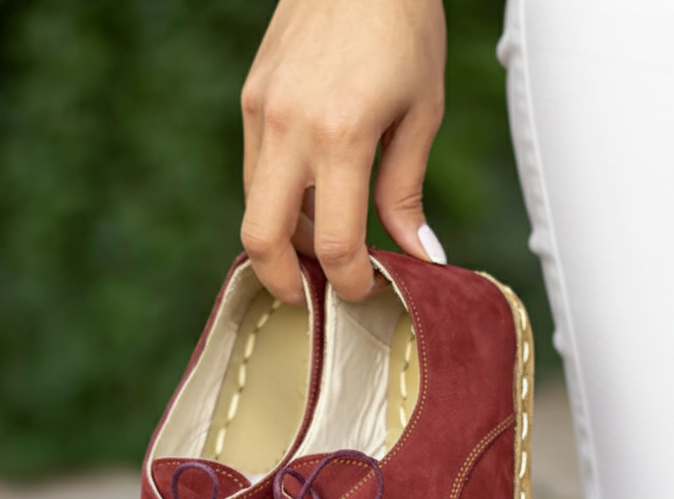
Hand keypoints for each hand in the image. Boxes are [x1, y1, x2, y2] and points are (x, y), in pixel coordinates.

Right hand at [241, 0, 446, 303]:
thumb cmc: (403, 23)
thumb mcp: (422, 112)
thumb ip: (406, 191)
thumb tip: (419, 255)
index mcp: (341, 135)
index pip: (335, 243)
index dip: (350, 282)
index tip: (366, 290)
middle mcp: (289, 126)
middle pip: (262, 239)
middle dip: (285, 283)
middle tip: (314, 296)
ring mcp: (261, 111)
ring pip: (253, 207)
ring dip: (282, 241)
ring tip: (318, 249)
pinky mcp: (251, 98)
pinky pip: (254, 172)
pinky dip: (276, 201)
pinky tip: (307, 202)